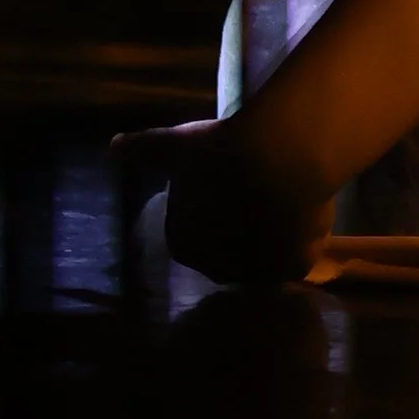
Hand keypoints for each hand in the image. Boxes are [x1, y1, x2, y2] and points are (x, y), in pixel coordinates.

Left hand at [115, 113, 331, 288]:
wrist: (282, 155)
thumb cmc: (222, 150)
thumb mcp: (177, 145)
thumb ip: (145, 149)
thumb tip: (113, 146)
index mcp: (184, 243)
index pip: (191, 235)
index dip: (207, 210)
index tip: (223, 185)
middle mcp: (216, 268)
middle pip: (227, 251)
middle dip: (236, 231)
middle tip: (254, 192)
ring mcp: (257, 272)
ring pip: (262, 258)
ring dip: (267, 240)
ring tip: (282, 201)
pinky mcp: (293, 268)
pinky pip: (295, 259)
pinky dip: (298, 244)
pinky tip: (304, 217)